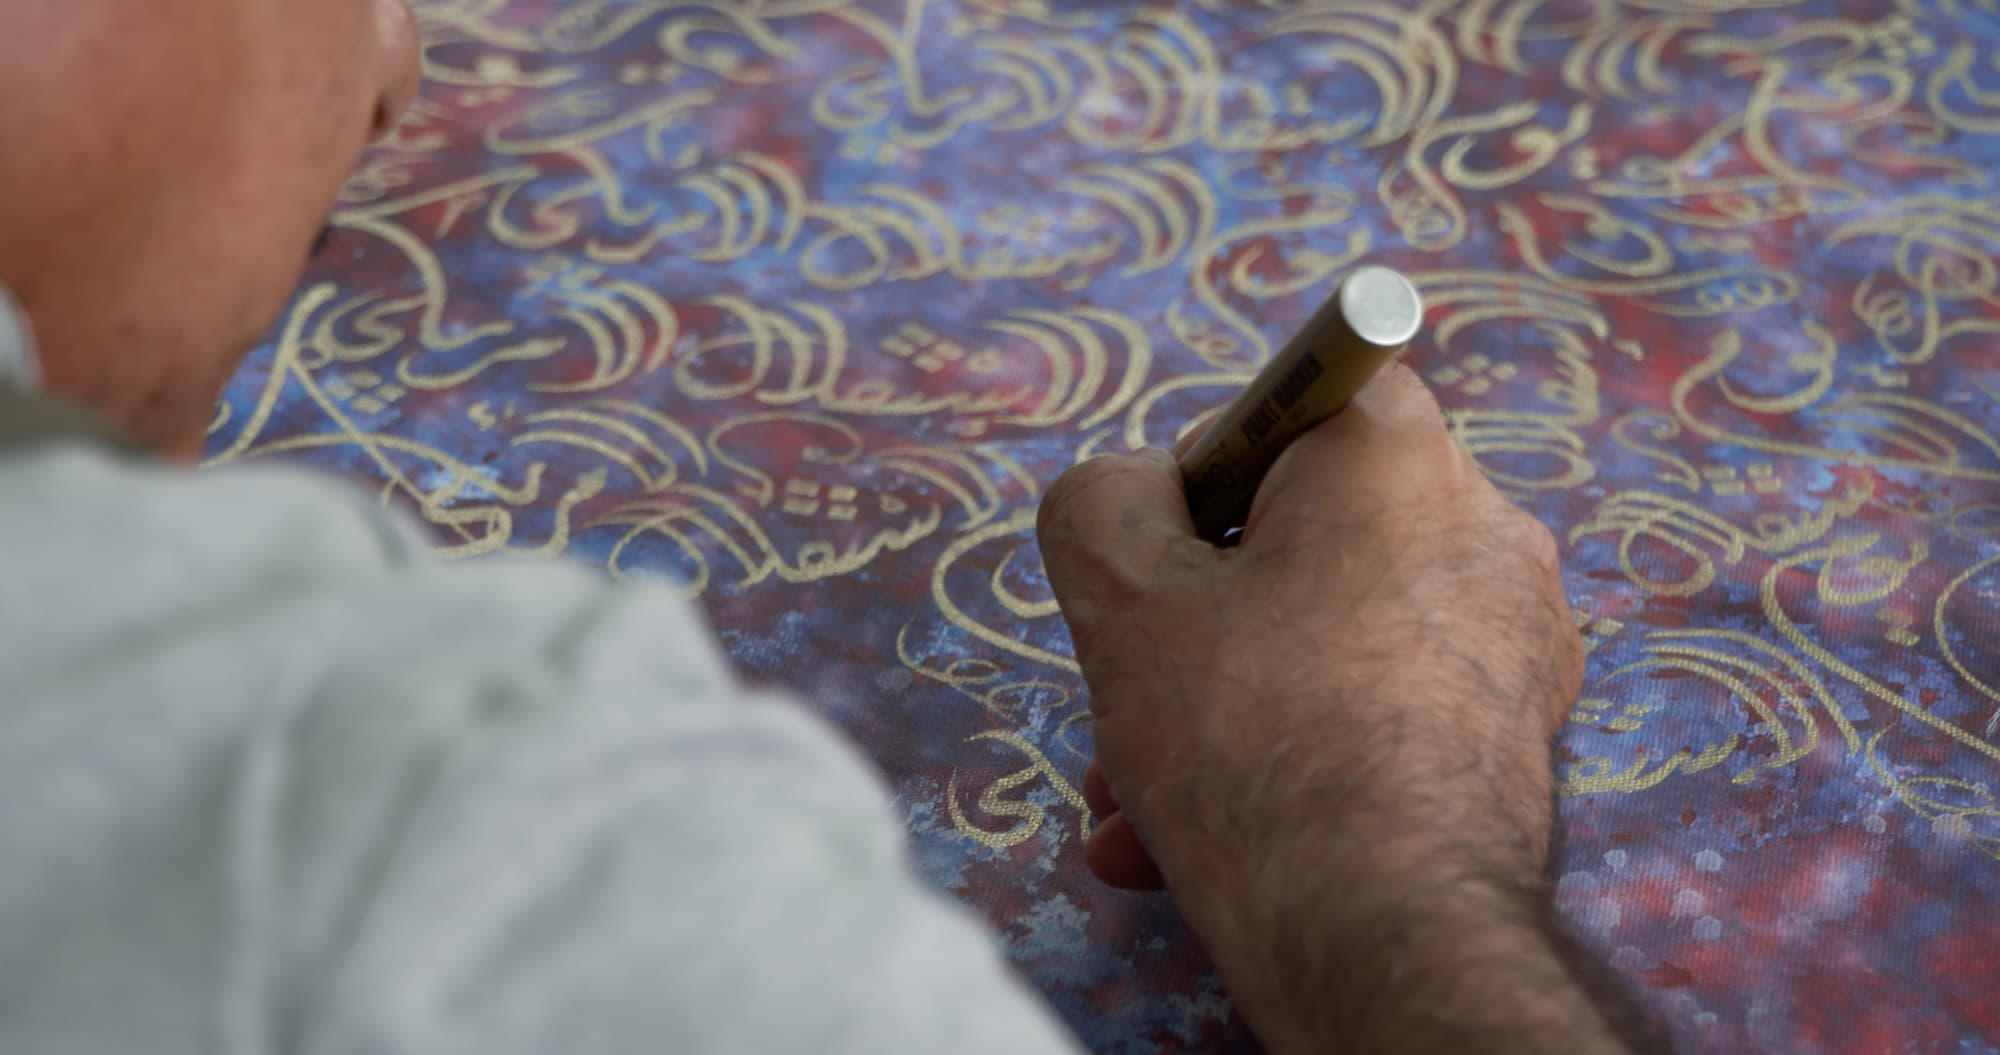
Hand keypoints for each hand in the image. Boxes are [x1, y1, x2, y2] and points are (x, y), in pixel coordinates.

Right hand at [1036, 365, 1602, 1052]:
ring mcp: (1514, 636)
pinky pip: (1378, 706)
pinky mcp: (1518, 731)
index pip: (1298, 401)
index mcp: (1399, 458)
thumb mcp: (1121, 593)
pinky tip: (1197, 837)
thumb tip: (1134, 493)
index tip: (1165, 557)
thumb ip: (1101, 499)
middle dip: (1190, 628)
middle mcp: (1484, 527)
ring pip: (1327, 639)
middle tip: (1127, 701)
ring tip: (1135, 805)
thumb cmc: (1249, 739)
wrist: (1380, 927)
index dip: (1208, 469)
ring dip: (1218, 708)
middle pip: (1300, 540)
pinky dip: (1295, 749)